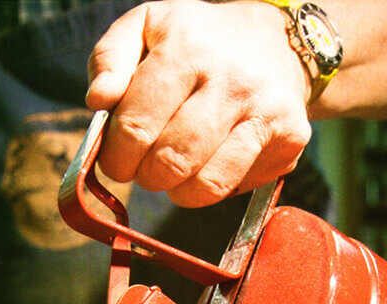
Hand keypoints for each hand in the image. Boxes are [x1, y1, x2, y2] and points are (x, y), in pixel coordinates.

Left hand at [86, 0, 310, 206]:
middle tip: (145, 168)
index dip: (117, 157)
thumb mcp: (147, 28)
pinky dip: (209, 191)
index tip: (117, 160)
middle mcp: (230, 78)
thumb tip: (97, 101)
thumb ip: (109, 59)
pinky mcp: (288, 139)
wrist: (279, 42)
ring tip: (173, 172)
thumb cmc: (199, 43)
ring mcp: (264, 111)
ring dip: (177, 191)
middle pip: (169, 161)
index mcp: (187, 47)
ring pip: (204, 184)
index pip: (136, 126)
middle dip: (145, 176)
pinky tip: (206, 169)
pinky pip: (234, 188)